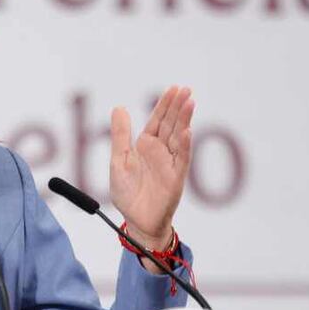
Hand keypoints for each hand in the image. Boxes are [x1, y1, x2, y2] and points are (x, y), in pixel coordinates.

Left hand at [109, 86, 194, 251]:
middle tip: (185, 89)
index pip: (158, 120)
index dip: (165, 104)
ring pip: (179, 137)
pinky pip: (181, 159)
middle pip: (171, 124)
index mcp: (146, 145)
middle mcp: (161, 151)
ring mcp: (170, 163)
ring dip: (184, 120)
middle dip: (177, 107)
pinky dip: (184, 145)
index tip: (173, 88)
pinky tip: (187, 132)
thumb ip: (120, 135)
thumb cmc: (128, 193)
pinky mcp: (175, 177)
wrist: (136, 220)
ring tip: (190, 102)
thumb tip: (119, 107)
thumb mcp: (118, 160)